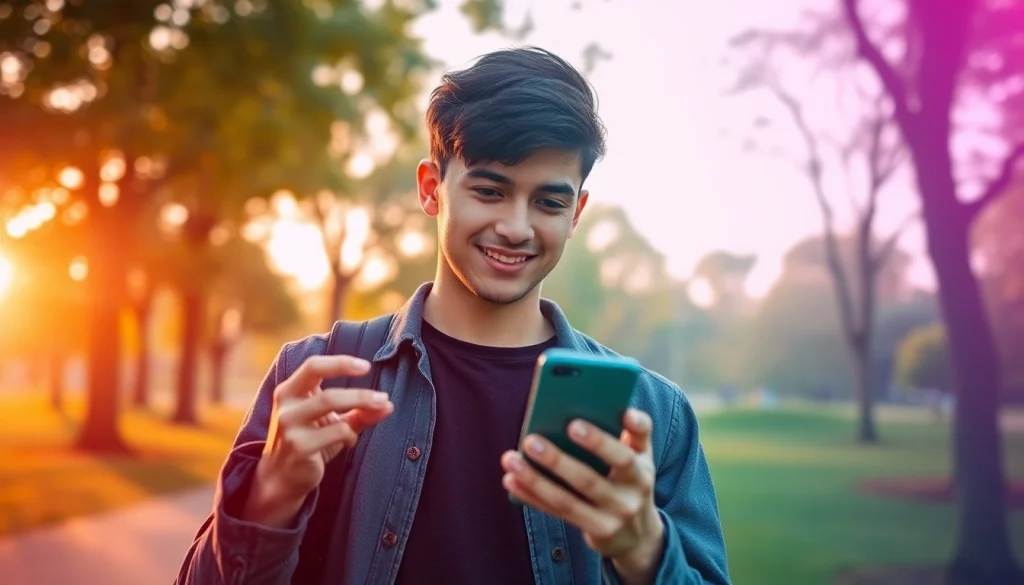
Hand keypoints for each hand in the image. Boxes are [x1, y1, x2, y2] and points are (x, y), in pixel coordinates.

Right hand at [242, 355, 393, 526]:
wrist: (281, 478)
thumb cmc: (309, 442)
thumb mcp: (332, 422)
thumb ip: (358, 411)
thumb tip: (388, 403)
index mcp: (290, 391)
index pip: (313, 366)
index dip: (340, 362)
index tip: (366, 366)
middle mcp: (286, 405)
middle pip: (325, 391)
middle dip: (359, 393)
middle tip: (383, 397)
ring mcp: (290, 426)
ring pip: (329, 405)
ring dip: (361, 406)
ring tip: (379, 410)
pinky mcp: (299, 447)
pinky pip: (336, 433)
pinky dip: (350, 435)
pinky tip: (350, 441)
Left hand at [501, 408, 663, 581]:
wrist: (639, 534)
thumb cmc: (632, 479)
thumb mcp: (643, 456)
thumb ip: (637, 431)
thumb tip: (625, 410)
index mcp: (640, 472)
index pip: (623, 456)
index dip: (601, 442)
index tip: (573, 424)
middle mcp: (627, 499)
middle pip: (588, 480)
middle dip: (557, 461)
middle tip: (530, 440)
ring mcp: (609, 520)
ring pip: (566, 501)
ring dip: (535, 481)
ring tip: (510, 459)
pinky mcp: (592, 533)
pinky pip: (556, 512)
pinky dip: (532, 496)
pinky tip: (511, 479)